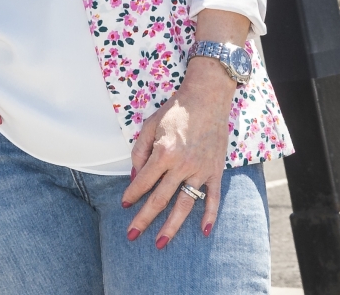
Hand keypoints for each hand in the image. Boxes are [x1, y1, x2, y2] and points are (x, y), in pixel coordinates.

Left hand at [122, 56, 232, 244]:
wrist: (207, 97)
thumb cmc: (175, 110)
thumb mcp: (150, 125)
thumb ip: (140, 152)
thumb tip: (135, 179)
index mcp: (164, 152)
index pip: (144, 182)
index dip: (132, 195)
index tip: (124, 205)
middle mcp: (182, 165)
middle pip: (160, 199)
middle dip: (144, 219)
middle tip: (132, 235)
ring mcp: (201, 170)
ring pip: (185, 205)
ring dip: (172, 227)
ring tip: (160, 243)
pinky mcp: (216, 171)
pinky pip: (213, 198)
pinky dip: (210, 216)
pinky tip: (203, 233)